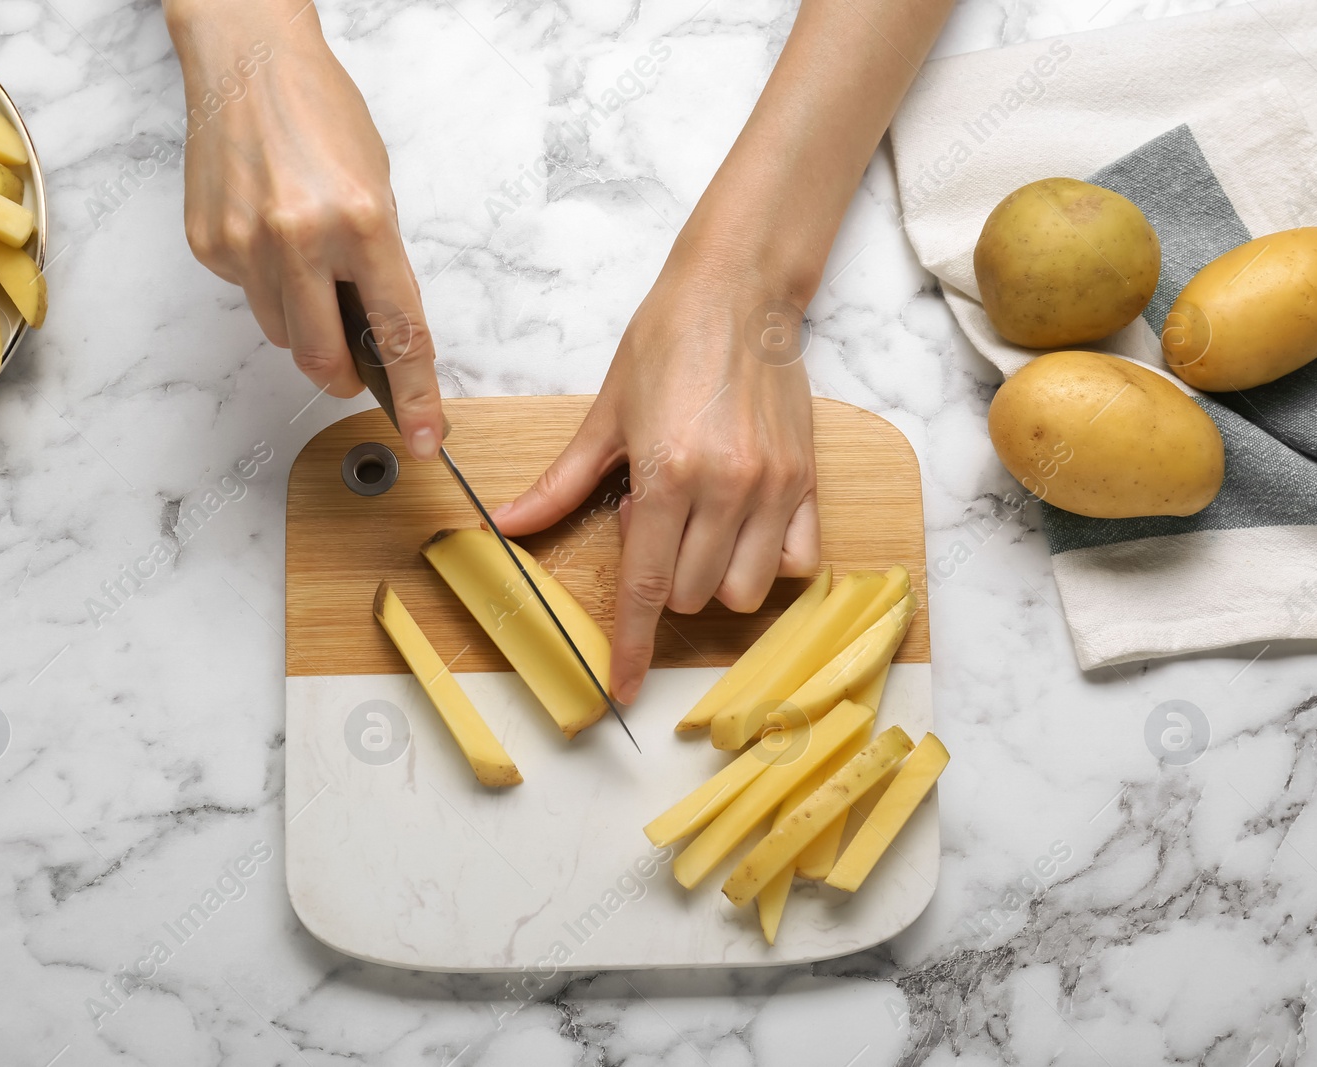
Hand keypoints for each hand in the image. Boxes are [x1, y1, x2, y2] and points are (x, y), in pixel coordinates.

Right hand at [164, 0, 444, 457]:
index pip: (398, 333)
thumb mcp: (377, 188)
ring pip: (281, 333)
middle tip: (354, 372)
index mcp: (362, 223)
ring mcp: (247, 244)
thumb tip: (381, 332)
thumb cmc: (320, 115)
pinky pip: (247, 295)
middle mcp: (301, 238)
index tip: (424, 435)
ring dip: (302, 322)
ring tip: (305, 263)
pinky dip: (266, 283)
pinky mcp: (209, 245)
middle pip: (322, 357)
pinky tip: (267, 235)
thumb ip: (380, 265)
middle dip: (343, 376)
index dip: (414, 396)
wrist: (248, 62)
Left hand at [493, 255, 820, 703]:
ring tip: (695, 519)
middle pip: (689, 595)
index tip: (622, 690)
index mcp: (667, 474)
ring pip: (742, 590)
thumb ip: (562, 483)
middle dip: (661, 579)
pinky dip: (765, 562)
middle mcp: (726, 488)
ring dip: (710, 576)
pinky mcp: (807, 480)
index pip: (644, 587)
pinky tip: (739, 524)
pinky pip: (795, 562)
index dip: (629, 646)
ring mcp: (773, 487)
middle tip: (653, 516)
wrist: (739, 292)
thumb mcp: (605, 414)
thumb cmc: (666, 342)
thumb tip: (509, 525)